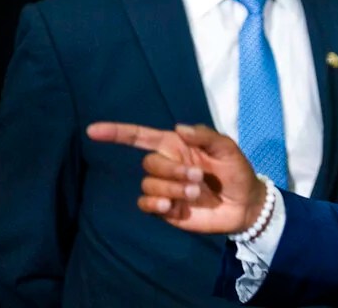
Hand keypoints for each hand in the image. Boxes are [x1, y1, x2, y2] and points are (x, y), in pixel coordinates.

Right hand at [86, 122, 265, 234]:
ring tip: (195, 193)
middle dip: (171, 170)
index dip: (116, 132)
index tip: (92, 131)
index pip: (140, 137)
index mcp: (176, 146)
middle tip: (199, 178)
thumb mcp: (227, 148)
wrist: (245, 204)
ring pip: (149, 184)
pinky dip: (155, 203)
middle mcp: (167, 165)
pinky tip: (171, 205)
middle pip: (148, 164)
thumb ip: (204, 136)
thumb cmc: (236, 171)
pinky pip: (145, 204)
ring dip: (171, 188)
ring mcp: (164, 188)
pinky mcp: (165, 209)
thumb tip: (179, 128)